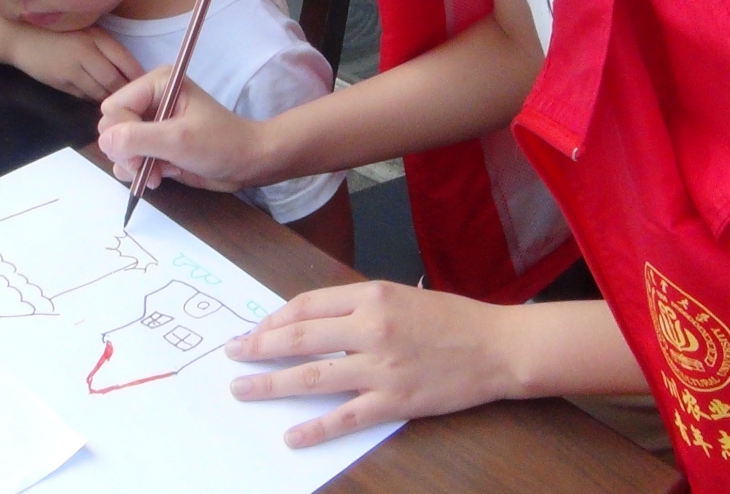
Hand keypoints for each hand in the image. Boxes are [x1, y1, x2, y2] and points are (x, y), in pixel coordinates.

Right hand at [10, 26, 142, 101]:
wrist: (20, 36)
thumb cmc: (57, 29)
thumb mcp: (86, 28)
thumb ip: (107, 45)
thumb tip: (131, 68)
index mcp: (95, 37)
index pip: (125, 61)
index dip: (138, 75)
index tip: (149, 83)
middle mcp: (85, 54)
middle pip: (114, 81)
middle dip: (128, 92)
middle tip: (139, 100)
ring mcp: (71, 71)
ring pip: (100, 92)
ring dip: (113, 99)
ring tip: (124, 104)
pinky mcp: (60, 85)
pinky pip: (85, 97)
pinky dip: (95, 100)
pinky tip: (102, 102)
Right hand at [96, 66, 268, 191]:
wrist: (248, 164)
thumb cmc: (220, 144)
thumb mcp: (178, 140)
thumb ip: (138, 138)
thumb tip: (104, 142)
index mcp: (158, 84)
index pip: (114, 107)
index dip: (122, 132)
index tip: (142, 151)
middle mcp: (151, 100)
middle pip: (112, 127)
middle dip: (126, 152)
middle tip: (146, 166)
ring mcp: (152, 124)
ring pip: (118, 146)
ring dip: (133, 165)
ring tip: (157, 173)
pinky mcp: (155, 145)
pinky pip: (130, 159)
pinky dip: (140, 172)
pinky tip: (160, 176)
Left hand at [223, 282, 518, 447]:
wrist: (497, 347)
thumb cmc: (452, 319)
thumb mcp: (401, 296)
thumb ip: (358, 307)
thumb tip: (311, 324)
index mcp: (372, 295)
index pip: (306, 305)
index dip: (274, 319)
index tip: (256, 331)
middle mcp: (370, 328)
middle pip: (299, 338)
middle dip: (258, 348)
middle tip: (232, 355)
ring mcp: (381, 368)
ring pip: (311, 378)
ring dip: (270, 384)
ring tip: (242, 389)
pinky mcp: (394, 401)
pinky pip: (345, 417)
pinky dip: (315, 428)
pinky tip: (291, 435)